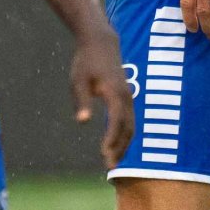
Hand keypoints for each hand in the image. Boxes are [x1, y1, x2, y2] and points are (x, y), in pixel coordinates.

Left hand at [68, 27, 134, 169]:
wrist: (101, 43)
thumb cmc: (86, 62)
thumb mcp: (78, 81)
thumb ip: (82, 102)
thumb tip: (83, 122)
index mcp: (115, 92)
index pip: (117, 121)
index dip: (111, 138)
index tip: (104, 154)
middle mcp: (126, 96)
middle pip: (128, 127)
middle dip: (120, 147)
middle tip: (110, 166)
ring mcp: (128, 97)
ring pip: (131, 125)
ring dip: (124, 144)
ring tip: (114, 161)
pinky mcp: (126, 98)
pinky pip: (129, 120)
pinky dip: (125, 135)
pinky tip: (116, 145)